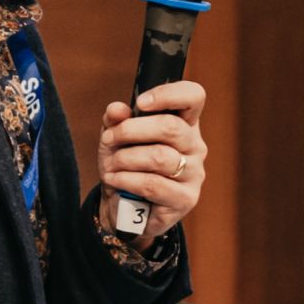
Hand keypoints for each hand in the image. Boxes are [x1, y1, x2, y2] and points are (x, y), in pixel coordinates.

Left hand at [96, 79, 208, 237]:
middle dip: (131, 130)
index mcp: (184, 124)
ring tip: (110, 164)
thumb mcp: (116, 140)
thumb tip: (117, 110)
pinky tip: (114, 179)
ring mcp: (194, 173)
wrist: (124, 210)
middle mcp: (195, 146)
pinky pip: (153, 184)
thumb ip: (116, 121)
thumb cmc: (126, 168)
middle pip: (171, 127)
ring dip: (126, 158)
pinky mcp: (185, 199)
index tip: (141, 103)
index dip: (169, 94)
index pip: (193, 97)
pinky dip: (127, 179)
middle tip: (109, 138)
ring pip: (160, 157)